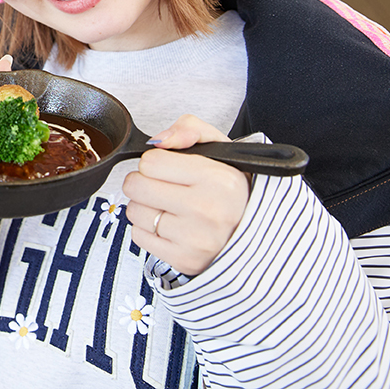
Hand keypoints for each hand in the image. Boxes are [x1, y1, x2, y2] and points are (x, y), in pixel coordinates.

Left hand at [122, 114, 249, 275]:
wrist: (255, 232)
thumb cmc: (232, 189)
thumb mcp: (220, 148)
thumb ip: (189, 129)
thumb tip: (159, 141)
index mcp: (218, 178)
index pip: (150, 162)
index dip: (156, 162)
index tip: (169, 168)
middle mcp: (207, 210)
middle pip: (135, 186)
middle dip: (144, 182)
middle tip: (163, 186)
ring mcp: (195, 239)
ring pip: (134, 211)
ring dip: (146, 207)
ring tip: (170, 207)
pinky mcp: (184, 260)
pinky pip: (138, 237)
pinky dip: (149, 230)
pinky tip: (170, 226)